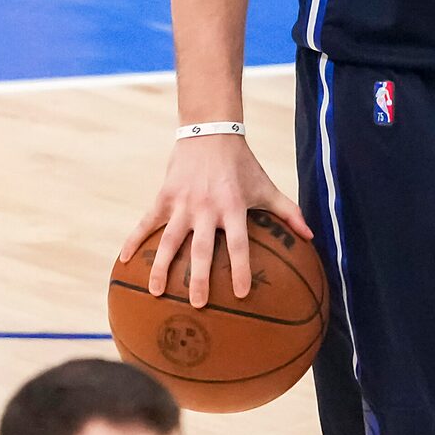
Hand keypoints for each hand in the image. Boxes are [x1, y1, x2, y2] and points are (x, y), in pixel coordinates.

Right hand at [120, 134, 311, 306]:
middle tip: (198, 303)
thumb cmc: (242, 164)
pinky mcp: (164, 197)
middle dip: (200, 277)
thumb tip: (311, 237)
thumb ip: (288, 212)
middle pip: (202, 248)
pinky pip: (146, 222)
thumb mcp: (266, 186)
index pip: (239, 244)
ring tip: (156, 292)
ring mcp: (182, 203)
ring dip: (161, 267)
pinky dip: (134, 240)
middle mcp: (206, 208)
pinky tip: (123, 261)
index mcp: (233, 207)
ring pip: (170, 240)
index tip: (242, 294)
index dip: (241, 268)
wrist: (209, 131)